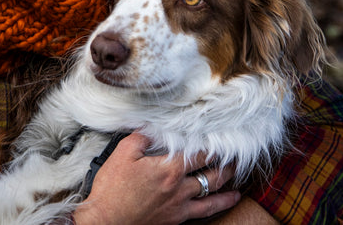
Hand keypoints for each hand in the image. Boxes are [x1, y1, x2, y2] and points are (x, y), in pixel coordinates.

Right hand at [74, 132, 240, 224]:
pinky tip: (225, 203)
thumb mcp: (123, 152)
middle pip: (211, 174)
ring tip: (237, 181)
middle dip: (226, 165)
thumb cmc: (112, 188)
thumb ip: (142, 137)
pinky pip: (204, 214)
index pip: (199, 154)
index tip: (223, 138)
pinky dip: (218, 207)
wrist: (106, 221)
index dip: (212, 145)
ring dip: (226, 186)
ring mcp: (179, 206)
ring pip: (211, 196)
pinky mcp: (175, 220)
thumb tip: (153, 127)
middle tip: (236, 157)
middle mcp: (179, 188)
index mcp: (169, 168)